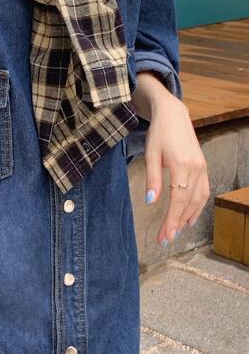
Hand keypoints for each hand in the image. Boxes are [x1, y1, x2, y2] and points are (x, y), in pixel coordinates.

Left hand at [133, 72, 209, 246]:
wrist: (173, 115)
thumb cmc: (159, 133)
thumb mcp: (150, 154)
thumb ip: (152, 179)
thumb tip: (150, 202)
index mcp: (181, 166)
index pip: (178, 200)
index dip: (172, 220)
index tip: (164, 236)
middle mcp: (196, 169)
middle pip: (188, 203)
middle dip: (177, 223)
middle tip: (166, 239)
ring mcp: (202, 168)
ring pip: (198, 199)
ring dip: (188, 217)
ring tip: (176, 231)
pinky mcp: (203, 167)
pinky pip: (203, 191)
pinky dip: (197, 206)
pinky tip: (190, 217)